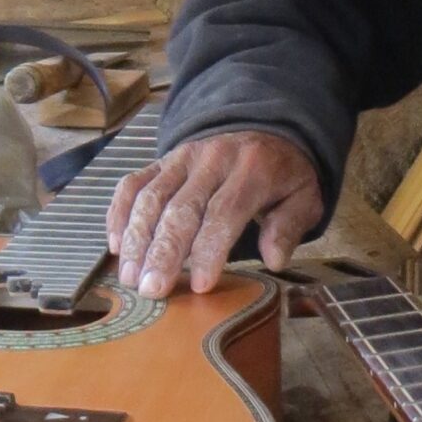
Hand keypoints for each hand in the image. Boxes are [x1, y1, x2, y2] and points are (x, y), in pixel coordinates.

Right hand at [107, 131, 322, 298]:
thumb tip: (274, 260)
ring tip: (131, 278)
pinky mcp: (162, 161)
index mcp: (252, 169)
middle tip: (152, 290)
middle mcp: (212, 159)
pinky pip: (133, 184)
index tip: (198, 285)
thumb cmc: (283, 176)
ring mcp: (182, 158)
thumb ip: (289, 227)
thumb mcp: (304, 198)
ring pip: (151, 198)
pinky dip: (119, 214)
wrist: (266, 130)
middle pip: (181, 208)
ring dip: (137, 240)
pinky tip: (116, 247)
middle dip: (164, 252)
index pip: (224, 212)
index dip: (208, 250)